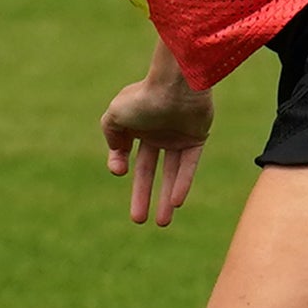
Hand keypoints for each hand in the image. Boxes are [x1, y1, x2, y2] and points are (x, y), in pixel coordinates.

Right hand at [103, 74, 213, 226]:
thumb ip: (111, 136)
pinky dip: (182, 183)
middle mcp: (157, 133)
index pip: (127, 153)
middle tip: (138, 220)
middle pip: (148, 171)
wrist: (176, 84)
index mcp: (137, 125)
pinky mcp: (196, 139)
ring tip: (162, 223)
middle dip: (143, 196)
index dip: (120, 164)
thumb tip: (118, 160)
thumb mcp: (115, 116)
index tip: (119, 170)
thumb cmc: (144, 97)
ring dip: (165, 199)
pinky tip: (176, 202)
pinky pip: (188, 166)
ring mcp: (177, 137)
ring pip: (170, 173)